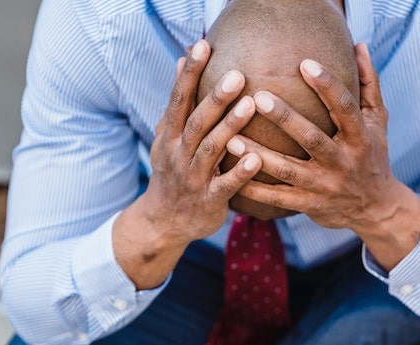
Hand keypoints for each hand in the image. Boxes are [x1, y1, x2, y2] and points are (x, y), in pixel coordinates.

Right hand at [142, 40, 261, 242]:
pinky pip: (225, 186)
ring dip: (230, 128)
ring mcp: (193, 179)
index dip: (189, 74)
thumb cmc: (173, 171)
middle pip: (196, 123)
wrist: (163, 222)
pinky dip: (239, 173)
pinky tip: (256, 158)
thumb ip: (178, 103)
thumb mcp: (167, 138)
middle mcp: (178, 155)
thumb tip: (180, 62)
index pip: (178, 100)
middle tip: (237, 75)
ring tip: (251, 106)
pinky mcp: (208, 201)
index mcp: (169, 136)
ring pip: (210, 150)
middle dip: (215, 99)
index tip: (202, 46)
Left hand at [226, 43, 419, 267]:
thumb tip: (359, 45)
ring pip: (289, 171)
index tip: (304, 63)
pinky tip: (232, 175)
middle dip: (285, 119)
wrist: (375, 208)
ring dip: (259, 157)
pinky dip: (255, 189)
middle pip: (312, 139)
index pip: (344, 108)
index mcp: (360, 138)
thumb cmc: (373, 155)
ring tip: (231, 140)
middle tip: (257, 98)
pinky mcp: (311, 205)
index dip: (326, 86)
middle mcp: (343, 162)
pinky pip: (279, 198)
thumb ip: (368, 84)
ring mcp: (326, 186)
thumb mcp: (378, 122)